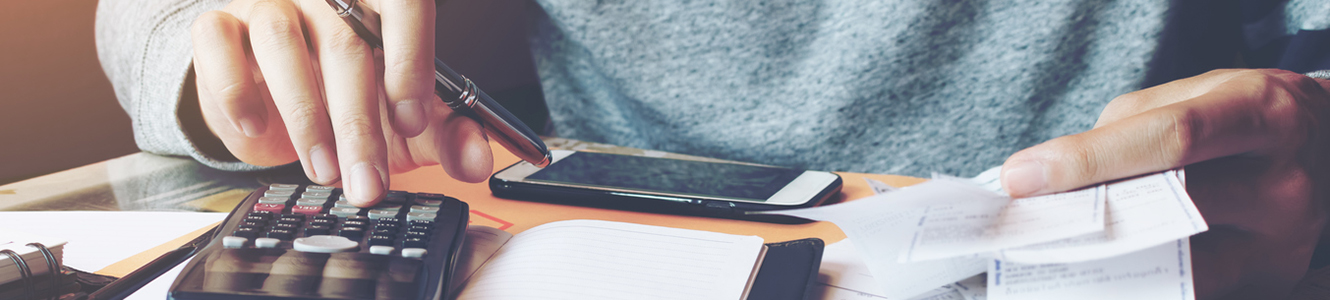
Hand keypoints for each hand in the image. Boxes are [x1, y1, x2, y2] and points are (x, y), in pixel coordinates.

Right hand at [188, 0, 492, 206]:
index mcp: (379, 4)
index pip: (403, 5)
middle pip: (347, 45)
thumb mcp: (406, 124)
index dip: (411, 61)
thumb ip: (448, 136)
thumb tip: (480, 160)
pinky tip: (256, 127)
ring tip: (324, 171)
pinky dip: (236, 90)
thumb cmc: (347, 99)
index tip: (412, 121)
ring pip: (283, 45)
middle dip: (360, 126)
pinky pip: (218, 43)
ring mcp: (271, 4)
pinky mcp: (219, 25)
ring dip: (306, 118)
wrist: (272, 103)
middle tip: (369, 183)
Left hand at [1000, 69, 1329, 298]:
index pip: (1169, 139)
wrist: (1327, 153)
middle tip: (1018, 225)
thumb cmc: (1243, 117)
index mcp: (1263, 115)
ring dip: (1100, 261)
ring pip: (1175, 265)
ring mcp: (1281, 243)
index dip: (1088, 160)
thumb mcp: (1195, 96)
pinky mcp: (1268, 282)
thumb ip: (1126, 130)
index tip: (1020, 176)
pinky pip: (1187, 290)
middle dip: (1083, 217)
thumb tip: (1050, 178)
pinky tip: (1088, 276)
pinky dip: (1132, 284)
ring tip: (1043, 253)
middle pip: (1168, 207)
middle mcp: (1283, 183)